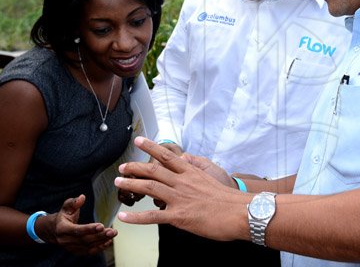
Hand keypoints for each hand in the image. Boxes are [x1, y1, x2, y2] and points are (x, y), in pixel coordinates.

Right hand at [39, 194, 117, 254]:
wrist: (55, 230)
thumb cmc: (63, 216)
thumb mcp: (66, 207)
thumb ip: (74, 202)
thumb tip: (82, 197)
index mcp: (62, 229)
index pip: (76, 231)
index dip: (89, 229)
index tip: (101, 226)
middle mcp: (66, 240)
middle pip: (85, 240)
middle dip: (100, 236)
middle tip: (112, 231)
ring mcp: (71, 247)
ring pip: (88, 246)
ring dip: (102, 241)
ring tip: (113, 234)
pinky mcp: (77, 251)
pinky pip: (89, 251)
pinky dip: (100, 247)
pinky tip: (108, 241)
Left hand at [114, 136, 249, 240]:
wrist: (240, 212)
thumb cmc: (228, 198)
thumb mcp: (211, 175)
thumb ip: (196, 167)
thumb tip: (185, 160)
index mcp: (191, 172)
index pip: (167, 156)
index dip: (151, 148)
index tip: (139, 141)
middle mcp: (183, 182)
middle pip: (153, 170)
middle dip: (135, 168)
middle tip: (122, 168)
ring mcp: (180, 198)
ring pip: (150, 188)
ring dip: (131, 185)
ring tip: (119, 184)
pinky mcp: (179, 216)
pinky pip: (153, 216)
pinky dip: (135, 217)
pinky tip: (124, 217)